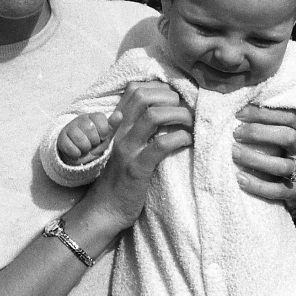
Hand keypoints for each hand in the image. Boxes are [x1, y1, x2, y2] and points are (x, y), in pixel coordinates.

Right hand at [57, 111, 122, 164]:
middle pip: (89, 128)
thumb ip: (112, 126)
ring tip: (85, 148)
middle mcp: (81, 119)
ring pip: (79, 137)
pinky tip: (77, 152)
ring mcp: (70, 128)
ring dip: (85, 148)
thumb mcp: (106, 137)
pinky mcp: (61, 138)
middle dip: (93, 141)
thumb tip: (119, 114)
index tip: (102, 137)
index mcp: (93, 117)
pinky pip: (69, 146)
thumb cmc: (95, 144)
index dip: (103, 131)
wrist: (81, 157)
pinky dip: (75, 153)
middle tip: (92, 144)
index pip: (100, 119)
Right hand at [84, 81, 192, 229]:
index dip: (159, 87)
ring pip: (153, 116)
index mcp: (118, 124)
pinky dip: (180, 138)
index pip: (135, 89)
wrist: (105, 208)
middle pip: (143, 96)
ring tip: (190, 123)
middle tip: (184, 110)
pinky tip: (187, 141)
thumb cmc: (121, 176)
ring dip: (178, 115)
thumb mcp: (126, 146)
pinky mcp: (138, 168)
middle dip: (170, 97)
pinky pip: (161, 145)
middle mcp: (121, 132)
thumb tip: (167, 111)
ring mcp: (128, 149)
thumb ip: (139, 127)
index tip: (175, 98)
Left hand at [232, 105, 295, 208]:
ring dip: (255, 159)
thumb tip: (238, 105)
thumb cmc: (279, 151)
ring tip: (234, 153)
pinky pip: (278, 190)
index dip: (263, 113)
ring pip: (281, 165)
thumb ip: (266, 121)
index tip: (238, 113)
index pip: (288, 116)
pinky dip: (257, 185)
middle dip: (259, 133)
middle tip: (236, 133)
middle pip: (287, 137)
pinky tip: (240, 178)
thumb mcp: (279, 132)